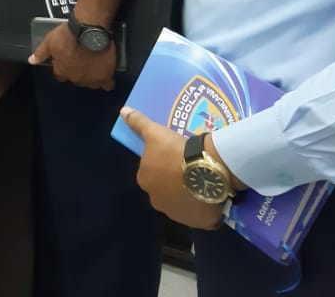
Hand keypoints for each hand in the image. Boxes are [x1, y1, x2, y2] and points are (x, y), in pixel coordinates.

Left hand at [29, 20, 116, 89]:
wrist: (89, 31)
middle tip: (82, 59)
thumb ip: (41, 53)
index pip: (60, 76)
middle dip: (78, 71)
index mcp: (62, 71)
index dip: (63, 68)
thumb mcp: (50, 41)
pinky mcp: (105, 76)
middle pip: (76, 79)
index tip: (67, 61)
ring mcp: (91, 79)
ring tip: (95, 66)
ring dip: (92, 77)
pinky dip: (107, 81)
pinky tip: (107, 74)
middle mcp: (75, 78)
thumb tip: (31, 61)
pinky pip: (107, 85)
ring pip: (91, 84)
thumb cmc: (68, 34)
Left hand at [121, 107, 226, 230]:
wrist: (205, 168)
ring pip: (182, 204)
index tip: (175, 157)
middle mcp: (157, 201)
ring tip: (203, 180)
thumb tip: (122, 112)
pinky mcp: (198, 222)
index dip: (163, 165)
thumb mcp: (155, 133)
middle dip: (174, 182)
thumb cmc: (175, 150)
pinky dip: (203, 208)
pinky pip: (200, 215)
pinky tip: (211, 195)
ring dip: (189, 196)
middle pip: (165, 190)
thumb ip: (138, 123)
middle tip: (189, 168)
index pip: (151, 173)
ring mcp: (178, 214)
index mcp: (145, 181)